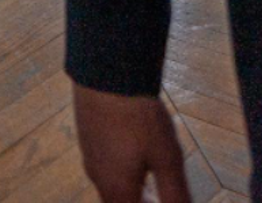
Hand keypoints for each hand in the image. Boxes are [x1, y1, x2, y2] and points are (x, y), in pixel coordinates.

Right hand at [73, 84, 191, 202]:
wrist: (105, 72)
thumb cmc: (140, 117)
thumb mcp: (167, 159)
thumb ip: (175, 196)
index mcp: (116, 189)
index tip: (166, 199)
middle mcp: (97, 176)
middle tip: (161, 197)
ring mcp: (89, 154)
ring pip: (111, 185)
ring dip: (133, 191)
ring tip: (152, 184)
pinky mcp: (86, 135)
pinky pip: (105, 166)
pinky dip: (122, 172)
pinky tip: (135, 154)